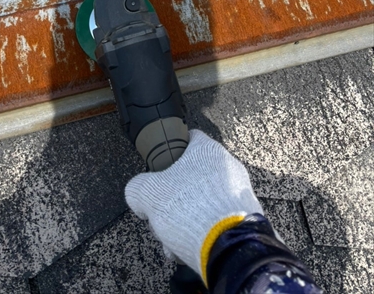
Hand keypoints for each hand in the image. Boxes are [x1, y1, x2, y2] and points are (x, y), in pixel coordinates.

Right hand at [125, 129, 262, 282]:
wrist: (228, 247)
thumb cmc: (191, 210)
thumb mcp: (147, 194)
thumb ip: (137, 188)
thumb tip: (137, 194)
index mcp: (206, 150)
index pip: (188, 138)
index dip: (171, 151)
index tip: (161, 166)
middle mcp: (228, 165)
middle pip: (193, 175)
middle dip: (174, 198)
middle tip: (162, 214)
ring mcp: (241, 191)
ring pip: (204, 200)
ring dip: (186, 218)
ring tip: (173, 239)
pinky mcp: (248, 215)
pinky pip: (219, 218)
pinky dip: (204, 230)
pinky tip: (190, 247)